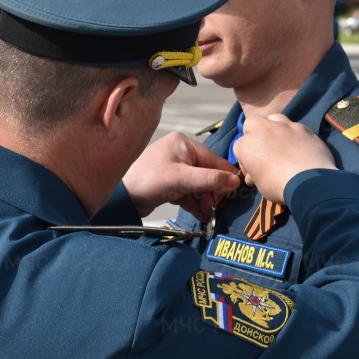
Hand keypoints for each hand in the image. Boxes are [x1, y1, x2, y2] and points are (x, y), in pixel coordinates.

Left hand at [122, 132, 240, 220]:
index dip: (224, 177)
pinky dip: (195, 203)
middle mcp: (180, 153)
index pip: (213, 160)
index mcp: (184, 144)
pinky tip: (201, 214)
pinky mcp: (171, 183)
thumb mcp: (182, 179)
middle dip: (212, 192)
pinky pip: (189, 192)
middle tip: (214, 207)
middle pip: (207, 174)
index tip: (234, 192)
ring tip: (207, 213)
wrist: (122, 198)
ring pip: (199, 185)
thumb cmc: (147, 180)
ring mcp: (175, 169)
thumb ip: (210, 179)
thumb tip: (236, 181)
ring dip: (204, 200)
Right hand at [233, 114, 335, 204]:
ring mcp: (285, 125)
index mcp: (247, 144)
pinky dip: (293, 135)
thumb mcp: (260, 185)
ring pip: (274, 118)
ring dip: (274, 128)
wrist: (310, 181)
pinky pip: (294, 127)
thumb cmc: (279, 186)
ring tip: (281, 144)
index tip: (254, 172)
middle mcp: (263, 129)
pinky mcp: (303, 128)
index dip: (245, 161)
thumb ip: (255, 174)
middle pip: (252, 123)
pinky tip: (299, 148)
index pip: (239, 148)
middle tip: (263, 150)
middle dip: (254, 134)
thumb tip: (254, 175)